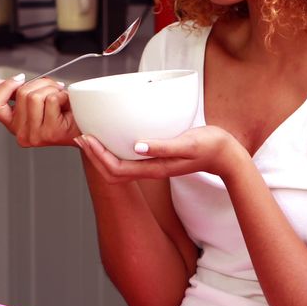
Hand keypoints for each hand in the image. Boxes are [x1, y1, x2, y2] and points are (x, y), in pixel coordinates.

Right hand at [0, 74, 80, 147]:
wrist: (85, 128)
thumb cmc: (62, 114)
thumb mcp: (34, 101)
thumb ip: (13, 92)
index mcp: (14, 125)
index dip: (5, 87)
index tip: (20, 79)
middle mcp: (22, 134)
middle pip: (21, 94)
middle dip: (40, 84)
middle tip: (53, 89)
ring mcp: (36, 135)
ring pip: (35, 96)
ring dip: (52, 89)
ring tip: (60, 98)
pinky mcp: (51, 132)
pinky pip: (51, 100)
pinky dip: (62, 96)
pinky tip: (66, 104)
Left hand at [76, 125, 249, 182]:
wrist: (226, 155)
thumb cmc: (210, 147)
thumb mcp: (187, 143)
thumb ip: (163, 146)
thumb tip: (136, 146)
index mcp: (154, 168)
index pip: (116, 170)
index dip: (97, 157)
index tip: (85, 139)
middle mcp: (150, 168)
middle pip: (112, 171)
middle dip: (93, 155)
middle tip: (80, 136)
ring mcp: (153, 164)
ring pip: (119, 165)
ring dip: (101, 153)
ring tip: (90, 136)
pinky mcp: (157, 156)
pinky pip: (129, 157)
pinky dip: (114, 148)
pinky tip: (112, 135)